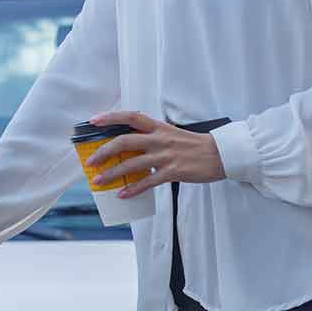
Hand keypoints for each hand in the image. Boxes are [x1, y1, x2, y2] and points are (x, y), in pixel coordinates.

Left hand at [85, 111, 225, 198]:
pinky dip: (133, 189)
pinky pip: (148, 181)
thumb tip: (127, 147)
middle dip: (104, 151)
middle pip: (125, 141)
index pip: (131, 116)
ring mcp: (166, 155)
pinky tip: (122, 194)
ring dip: (113, 173)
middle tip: (90, 161)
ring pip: (132, 163)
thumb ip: (151, 137)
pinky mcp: (173, 171)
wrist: (221, 155)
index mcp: (158, 127)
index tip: (93, 121)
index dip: (111, 117)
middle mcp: (159, 139)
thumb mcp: (171, 134)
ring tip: (99, 181)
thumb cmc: (193, 145)